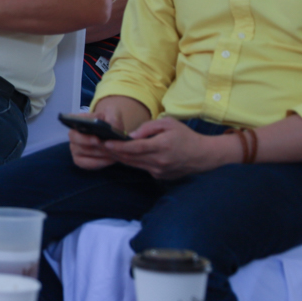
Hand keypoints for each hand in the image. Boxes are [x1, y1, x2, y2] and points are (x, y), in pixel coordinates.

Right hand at [68, 95, 149, 169]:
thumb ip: (113, 117)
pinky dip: (98, 163)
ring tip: (113, 154)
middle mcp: (73, 134)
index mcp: (77, 120)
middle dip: (91, 145)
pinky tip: (110, 160)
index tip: (97, 139)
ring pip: (82, 153)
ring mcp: (75, 148)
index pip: (72, 124)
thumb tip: (113, 127)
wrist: (111, 133)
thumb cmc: (109, 121)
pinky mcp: (79, 160)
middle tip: (107, 148)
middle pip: (75, 140)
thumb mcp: (113, 113)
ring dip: (98, 154)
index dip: (83, 131)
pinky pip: (85, 164)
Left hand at [106, 118, 234, 179]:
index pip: (135, 147)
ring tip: (105, 150)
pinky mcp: (159, 176)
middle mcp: (159, 161)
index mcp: (162, 146)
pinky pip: (141, 168)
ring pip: (133, 164)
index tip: (105, 142)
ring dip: (119, 157)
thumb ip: (148, 127)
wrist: (203, 156)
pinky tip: (122, 155)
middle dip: (113, 152)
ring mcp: (159, 171)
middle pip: (130, 158)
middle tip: (98, 145)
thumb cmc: (185, 136)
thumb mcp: (168, 123)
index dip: (118, 146)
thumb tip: (131, 135)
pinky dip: (131, 161)